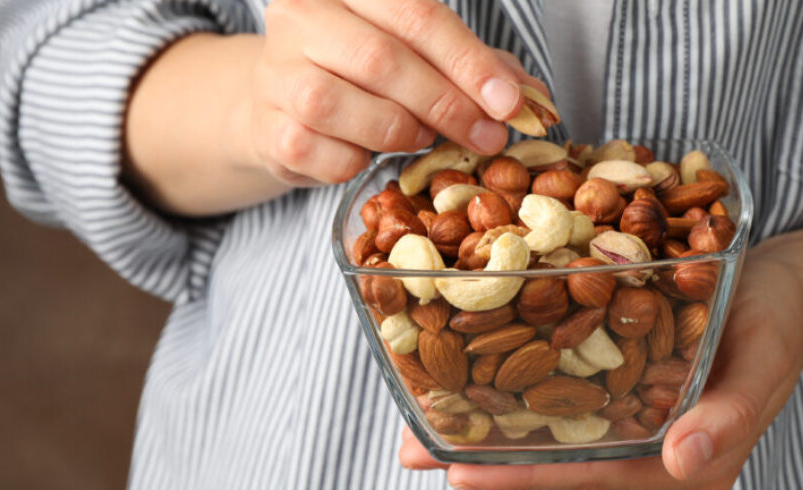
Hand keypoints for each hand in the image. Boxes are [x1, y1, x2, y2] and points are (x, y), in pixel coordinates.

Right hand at [243, 0, 547, 185]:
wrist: (280, 101)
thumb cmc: (358, 70)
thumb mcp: (418, 52)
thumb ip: (473, 65)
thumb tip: (534, 98)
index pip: (417, 14)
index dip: (469, 62)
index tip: (510, 102)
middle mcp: (300, 18)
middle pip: (383, 60)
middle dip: (447, 104)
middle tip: (487, 135)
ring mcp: (277, 73)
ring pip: (345, 106)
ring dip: (399, 131)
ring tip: (421, 137)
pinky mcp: (268, 128)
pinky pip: (326, 154)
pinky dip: (360, 162)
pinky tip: (368, 152)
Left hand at [398, 245, 802, 489]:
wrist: (783, 283)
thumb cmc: (777, 319)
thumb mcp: (764, 360)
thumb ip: (730, 416)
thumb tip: (684, 462)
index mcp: (681, 460)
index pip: (587, 472)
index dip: (523, 471)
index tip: (461, 469)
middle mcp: (647, 447)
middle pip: (554, 455)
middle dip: (483, 453)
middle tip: (412, 451)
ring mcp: (631, 416)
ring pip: (548, 425)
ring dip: (486, 419)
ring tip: (417, 417)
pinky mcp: (620, 381)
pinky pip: (561, 389)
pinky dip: (514, 381)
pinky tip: (469, 365)